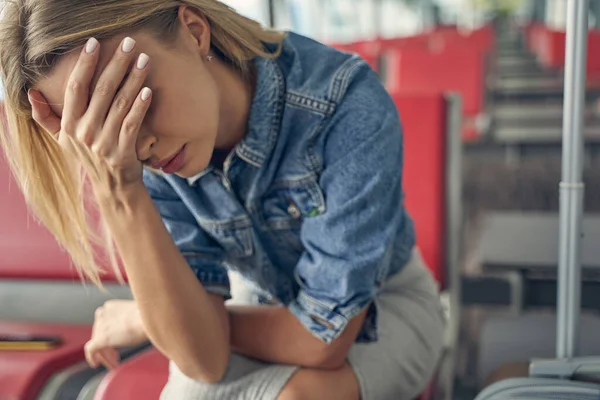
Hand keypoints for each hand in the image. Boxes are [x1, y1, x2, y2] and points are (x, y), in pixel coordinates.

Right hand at [28, 36, 151, 196]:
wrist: (113, 187)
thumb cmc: (89, 157)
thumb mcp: (63, 140)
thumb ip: (46, 117)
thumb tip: (31, 93)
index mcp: (69, 125)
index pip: (75, 88)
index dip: (84, 64)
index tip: (94, 43)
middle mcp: (84, 132)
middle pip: (101, 90)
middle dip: (116, 64)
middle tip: (129, 43)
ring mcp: (104, 142)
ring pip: (119, 103)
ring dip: (133, 79)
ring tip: (143, 60)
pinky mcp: (123, 151)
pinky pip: (132, 123)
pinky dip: (140, 106)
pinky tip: (148, 90)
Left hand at [85, 299, 147, 369]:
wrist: (151, 319)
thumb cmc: (150, 318)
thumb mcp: (139, 315)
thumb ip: (130, 320)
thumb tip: (137, 328)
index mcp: (111, 306)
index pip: (105, 323)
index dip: (110, 335)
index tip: (118, 344)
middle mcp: (103, 313)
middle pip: (100, 334)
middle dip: (107, 346)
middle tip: (116, 357)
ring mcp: (100, 326)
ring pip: (97, 343)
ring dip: (105, 355)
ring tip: (115, 364)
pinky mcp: (100, 338)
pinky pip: (91, 350)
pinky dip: (92, 358)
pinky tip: (96, 364)